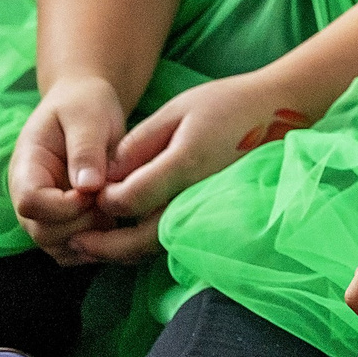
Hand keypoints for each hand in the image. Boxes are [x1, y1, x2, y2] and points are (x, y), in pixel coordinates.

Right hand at [7, 76, 127, 263]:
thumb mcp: (87, 114)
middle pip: (43, 233)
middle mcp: (30, 197)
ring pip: (60, 247)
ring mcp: (47, 213)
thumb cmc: (85, 105)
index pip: (30, 202)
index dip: (64, 205)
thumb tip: (88, 187)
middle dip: (83, 224)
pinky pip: (76, 249)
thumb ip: (85, 148)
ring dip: (94, 238)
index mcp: (27, 168)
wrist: (87, 108)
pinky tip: (122, 222)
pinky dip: (100, 245)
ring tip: (120, 208)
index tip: (96, 190)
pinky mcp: (67, 222)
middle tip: (114, 199)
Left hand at [94, 69, 318, 237]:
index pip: (128, 199)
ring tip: (93, 247)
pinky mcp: (216, 215)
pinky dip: (147, 246)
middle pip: (140, 239)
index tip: (92, 191)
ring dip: (123, 252)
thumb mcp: (177, 110)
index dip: (103, 200)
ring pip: (158, 247)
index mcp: (184, 164)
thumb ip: (138, 144)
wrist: (281, 111)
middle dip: (103, 245)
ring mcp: (210, 210)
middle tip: (76, 244)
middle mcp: (196, 196)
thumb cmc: (228, 104)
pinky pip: (176, 240)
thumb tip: (105, 176)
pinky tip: (130, 238)